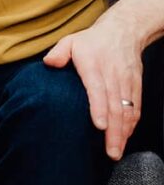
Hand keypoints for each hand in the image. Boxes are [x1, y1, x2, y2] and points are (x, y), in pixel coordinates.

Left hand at [44, 21, 142, 159]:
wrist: (123, 31)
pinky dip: (132, 125)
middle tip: (110, 152)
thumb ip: (59, 52)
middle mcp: (113, 76)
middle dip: (113, 132)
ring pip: (127, 111)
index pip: (97, 89)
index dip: (99, 108)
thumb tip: (49, 63)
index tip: (99, 126)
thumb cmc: (91, 41)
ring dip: (123, 133)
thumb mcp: (70, 40)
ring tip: (116, 152)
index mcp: (94, 65)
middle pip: (115, 106)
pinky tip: (125, 138)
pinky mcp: (136, 86)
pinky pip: (136, 108)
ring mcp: (127, 82)